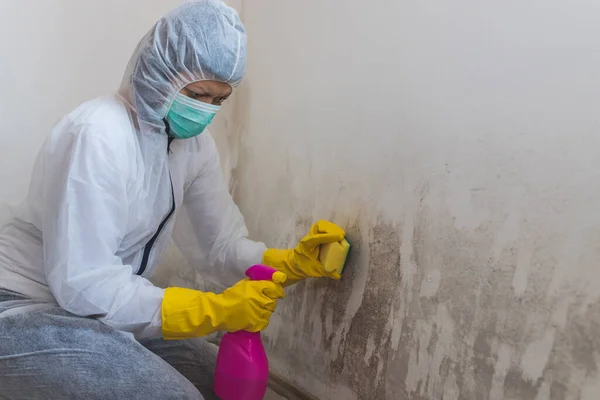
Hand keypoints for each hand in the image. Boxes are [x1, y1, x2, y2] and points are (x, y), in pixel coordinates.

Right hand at [161, 274, 285, 338]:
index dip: (278, 291)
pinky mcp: (255, 323)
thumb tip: (269, 279)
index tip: (278, 293)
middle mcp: (259, 299)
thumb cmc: (231, 296)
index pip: (274, 288)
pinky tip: (255, 318)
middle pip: (273, 301)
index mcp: (256, 288)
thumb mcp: (244, 284)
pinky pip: (265, 321)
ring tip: (257, 310)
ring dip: (265, 311)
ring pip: (269, 312)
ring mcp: (258, 312)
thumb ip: (256, 282)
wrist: (220, 311)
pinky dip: (262, 320)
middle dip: (270, 301)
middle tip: (263, 302)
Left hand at [263, 220, 345, 285]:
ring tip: (340, 233)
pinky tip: (336, 232)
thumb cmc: (304, 266)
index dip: (329, 236)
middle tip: (341, 235)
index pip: (317, 237)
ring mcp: (310, 235)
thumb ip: (326, 272)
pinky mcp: (314, 234)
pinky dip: (330, 227)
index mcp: (306, 246)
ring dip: (332, 227)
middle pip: (319, 226)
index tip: (340, 237)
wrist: (296, 263)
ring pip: (320, 224)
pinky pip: (322, 227)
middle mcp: (308, 238)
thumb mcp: (315, 270)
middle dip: (331, 229)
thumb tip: (338, 276)